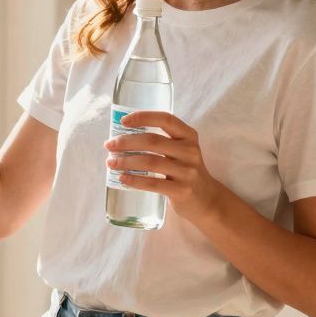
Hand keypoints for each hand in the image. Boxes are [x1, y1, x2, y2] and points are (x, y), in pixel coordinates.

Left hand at [104, 111, 227, 223]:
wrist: (206, 199)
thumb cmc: (184, 170)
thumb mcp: (180, 151)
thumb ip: (160, 141)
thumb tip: (121, 138)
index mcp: (188, 136)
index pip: (165, 119)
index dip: (143, 117)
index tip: (123, 121)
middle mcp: (190, 151)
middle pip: (152, 141)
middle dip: (126, 142)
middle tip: (109, 145)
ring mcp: (187, 172)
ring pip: (150, 162)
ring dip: (126, 161)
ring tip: (110, 162)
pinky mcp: (182, 190)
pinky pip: (153, 184)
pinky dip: (134, 180)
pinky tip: (122, 178)